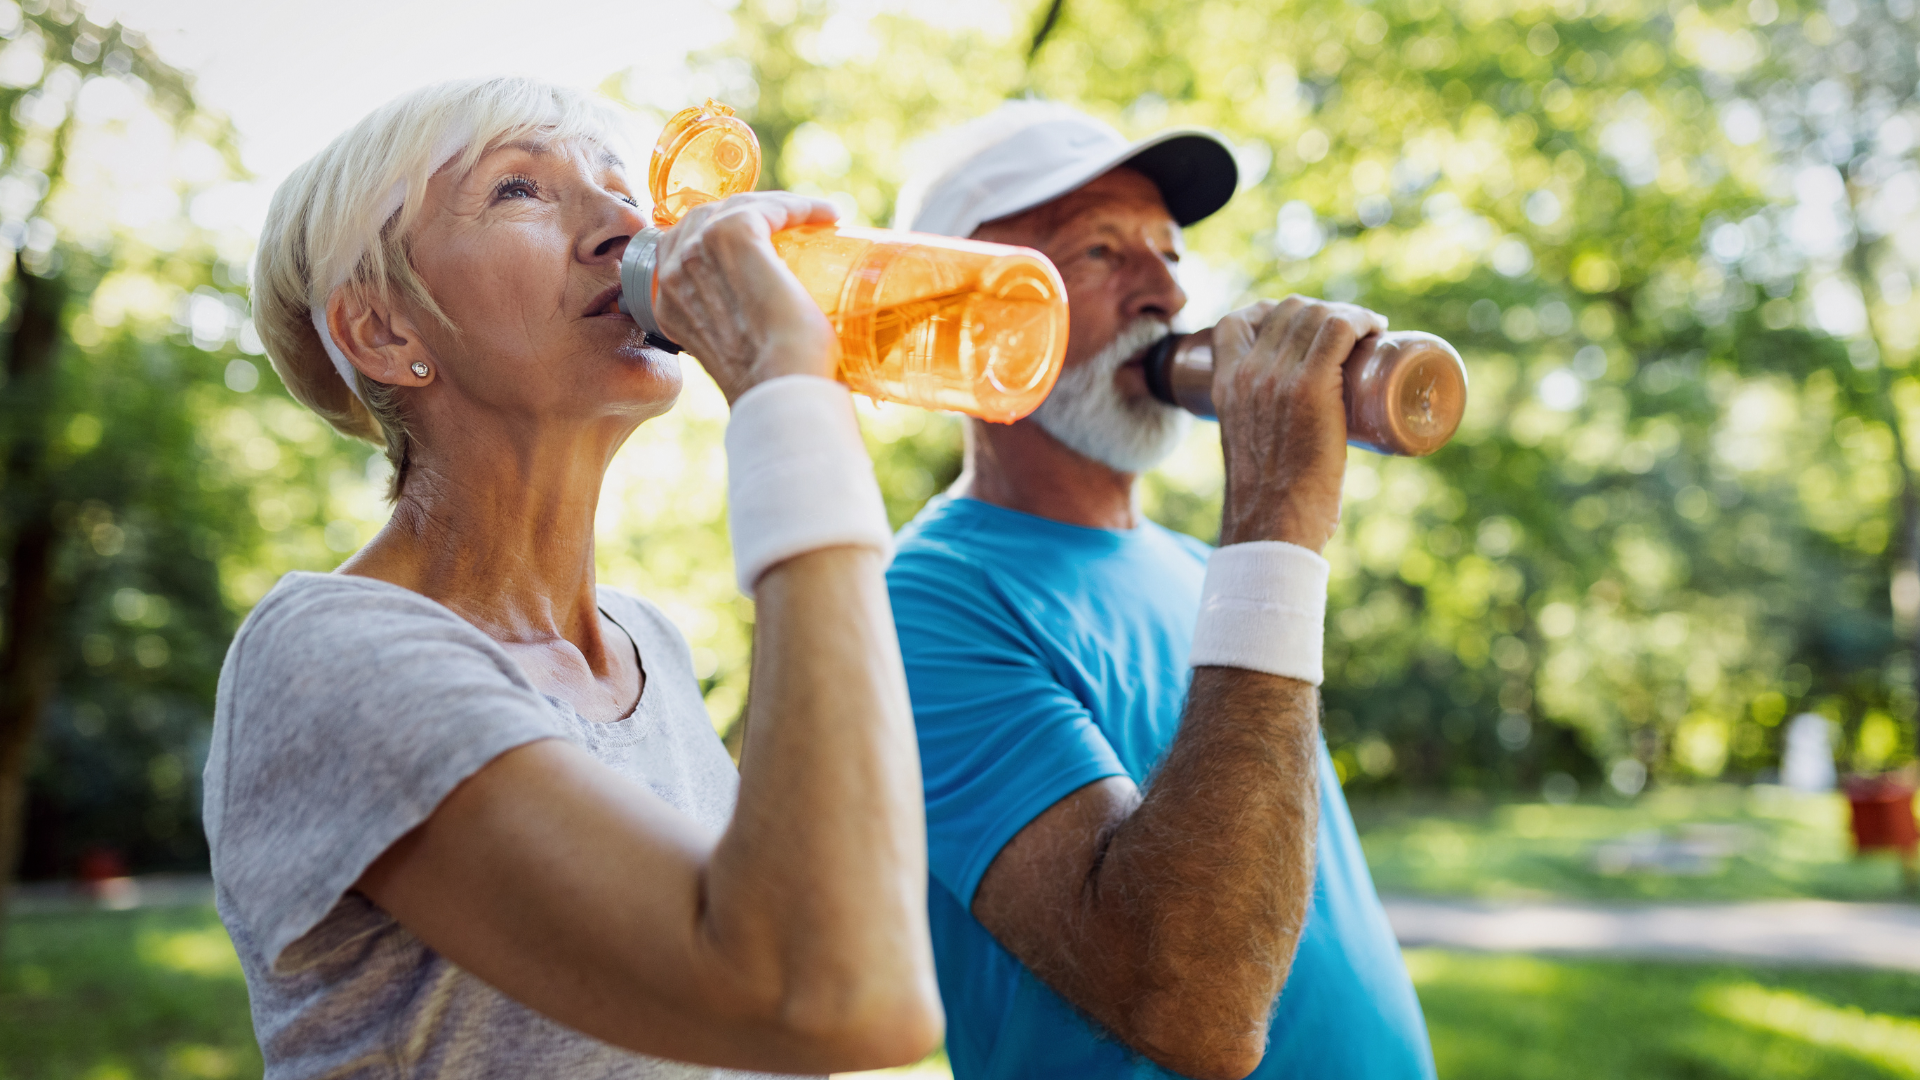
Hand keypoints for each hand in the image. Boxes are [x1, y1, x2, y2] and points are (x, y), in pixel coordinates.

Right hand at [651, 192, 840, 403]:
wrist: (778, 388)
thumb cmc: (771, 384)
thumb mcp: (735, 353)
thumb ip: (736, 335)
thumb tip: (777, 328)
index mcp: (665, 302)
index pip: (687, 245)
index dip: (724, 233)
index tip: (767, 239)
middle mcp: (671, 273)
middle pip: (707, 218)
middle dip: (750, 213)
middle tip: (793, 226)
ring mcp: (698, 251)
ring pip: (737, 207)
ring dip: (778, 207)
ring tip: (814, 218)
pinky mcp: (734, 236)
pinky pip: (768, 207)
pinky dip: (801, 206)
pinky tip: (826, 214)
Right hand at [1211, 296, 1386, 551]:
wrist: (1270, 527)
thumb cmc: (1266, 501)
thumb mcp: (1245, 448)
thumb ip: (1257, 431)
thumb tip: (1287, 437)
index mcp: (1222, 385)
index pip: (1236, 321)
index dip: (1274, 312)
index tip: (1305, 329)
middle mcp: (1245, 372)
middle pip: (1287, 311)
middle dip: (1323, 313)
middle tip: (1351, 339)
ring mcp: (1276, 377)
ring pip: (1316, 315)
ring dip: (1349, 315)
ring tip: (1370, 335)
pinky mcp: (1310, 387)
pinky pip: (1338, 329)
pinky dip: (1361, 320)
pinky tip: (1376, 329)